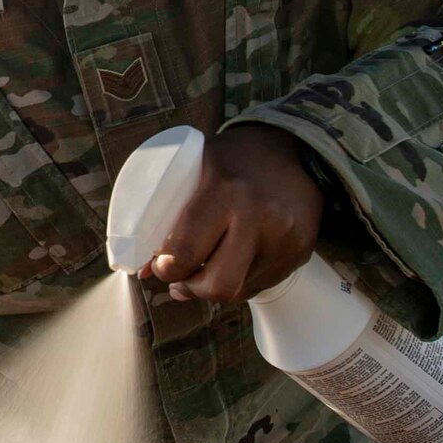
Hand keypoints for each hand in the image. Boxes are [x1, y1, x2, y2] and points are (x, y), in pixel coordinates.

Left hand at [143, 125, 324, 303]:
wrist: (296, 150)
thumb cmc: (232, 159)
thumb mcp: (195, 167)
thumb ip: (166, 211)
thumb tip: (142, 268)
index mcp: (226, 192)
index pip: (186, 253)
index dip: (166, 268)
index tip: (160, 264)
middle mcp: (261, 219)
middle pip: (218, 285)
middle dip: (190, 288)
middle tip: (179, 277)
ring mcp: (285, 240)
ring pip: (238, 292)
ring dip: (214, 288)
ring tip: (203, 269)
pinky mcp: (300, 253)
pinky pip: (260, 286)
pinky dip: (239, 281)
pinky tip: (231, 261)